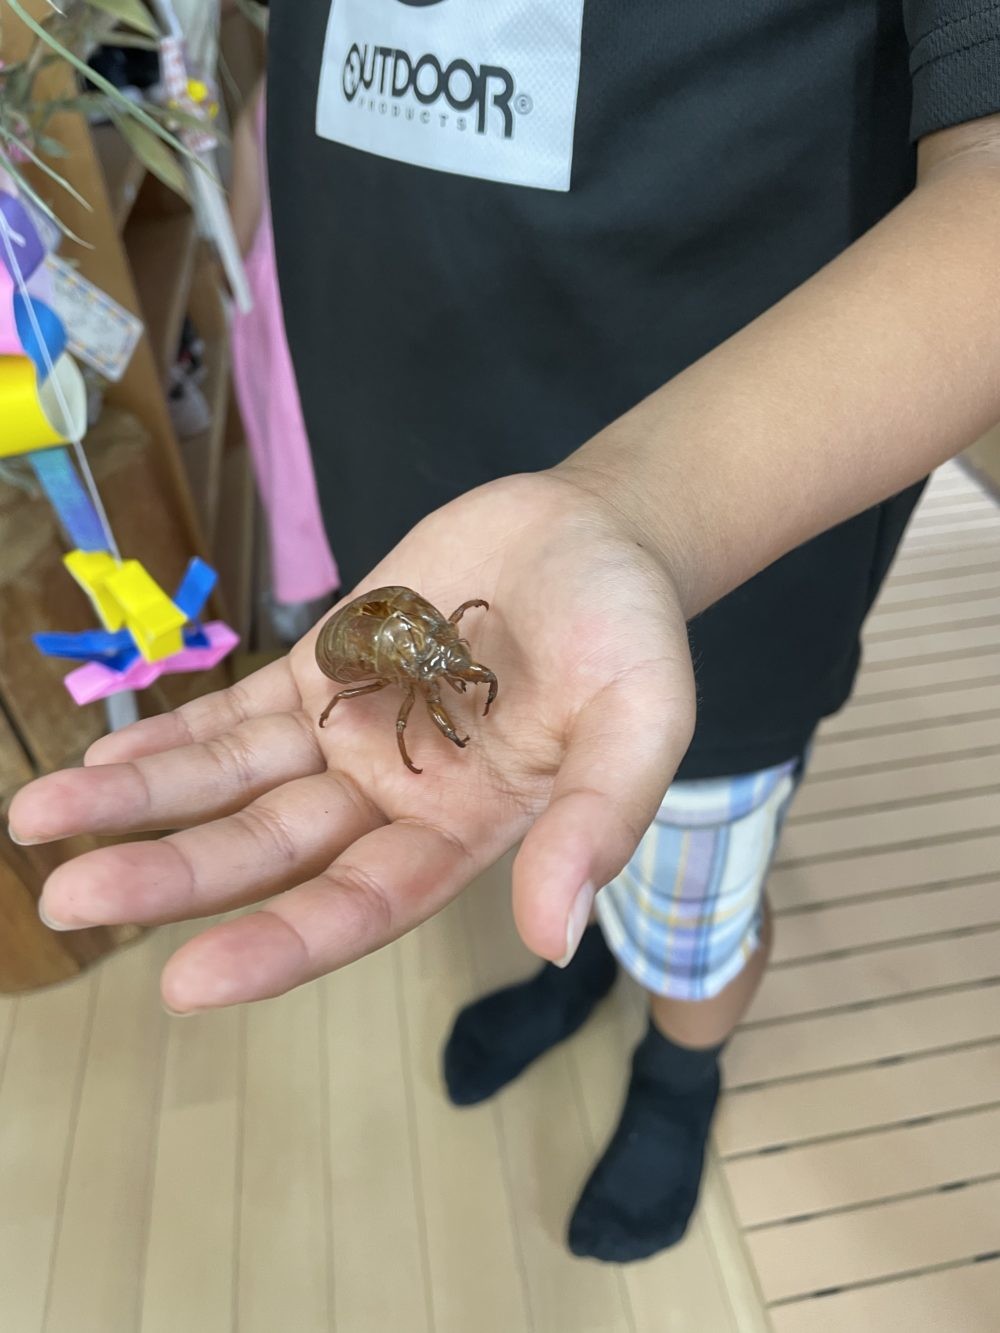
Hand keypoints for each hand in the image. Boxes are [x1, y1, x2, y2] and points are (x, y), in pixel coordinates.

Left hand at [8, 472, 694, 1012]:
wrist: (596, 533)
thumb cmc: (632, 630)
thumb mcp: (644, 718)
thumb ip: (603, 817)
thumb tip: (557, 933)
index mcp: (467, 832)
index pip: (360, 906)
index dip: (279, 946)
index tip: (186, 982)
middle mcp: (393, 797)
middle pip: (268, 850)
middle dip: (173, 873)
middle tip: (69, 898)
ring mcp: (350, 732)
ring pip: (233, 781)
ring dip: (143, 801)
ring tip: (40, 820)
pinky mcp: (324, 666)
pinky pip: (237, 707)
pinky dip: (175, 730)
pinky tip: (105, 751)